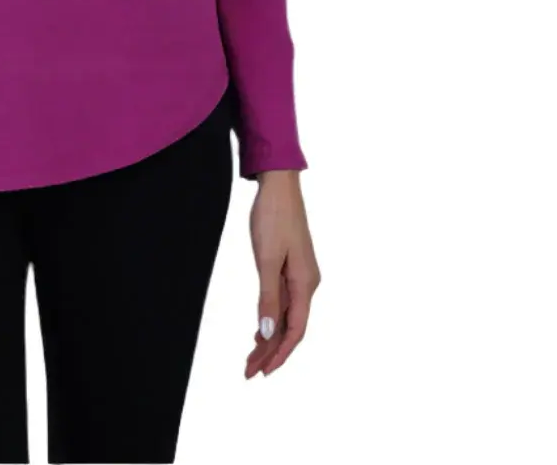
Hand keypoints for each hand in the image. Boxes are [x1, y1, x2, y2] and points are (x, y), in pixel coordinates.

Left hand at [244, 171, 319, 378]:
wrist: (279, 185)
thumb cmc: (273, 218)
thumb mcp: (267, 259)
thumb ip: (268, 296)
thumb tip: (268, 332)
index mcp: (306, 284)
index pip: (295, 330)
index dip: (279, 354)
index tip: (262, 372)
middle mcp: (308, 283)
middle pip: (291, 327)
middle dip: (271, 351)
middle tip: (249, 372)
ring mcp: (301, 274)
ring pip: (286, 315)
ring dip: (269, 337)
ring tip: (251, 358)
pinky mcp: (292, 266)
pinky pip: (284, 301)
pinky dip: (271, 317)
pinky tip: (260, 330)